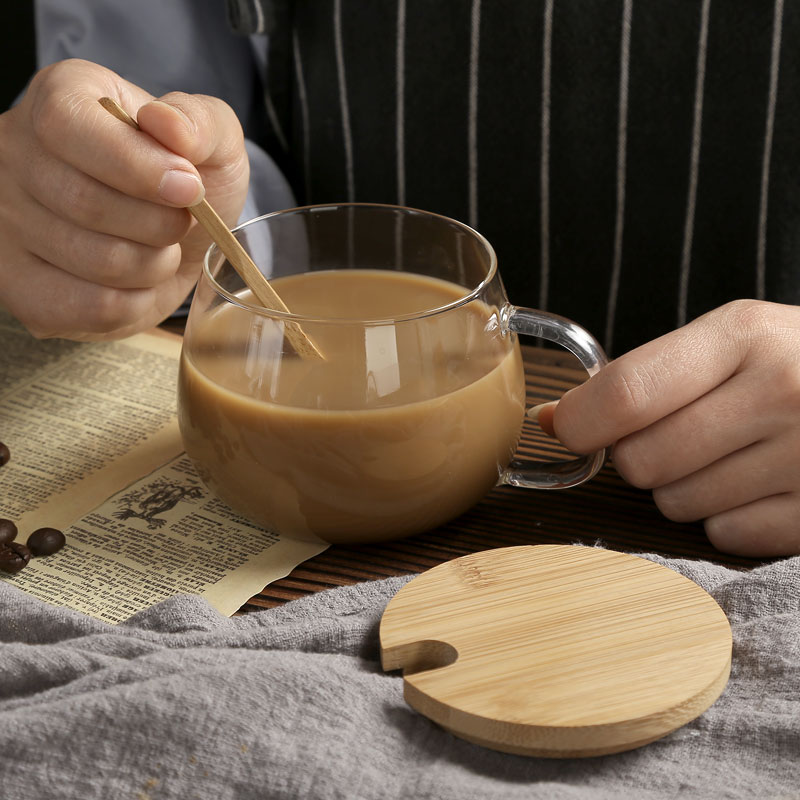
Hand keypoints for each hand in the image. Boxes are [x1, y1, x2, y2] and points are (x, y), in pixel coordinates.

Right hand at [0, 58, 248, 339]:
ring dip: (153, 264)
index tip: (190, 187)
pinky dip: (135, 302)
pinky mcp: (20, 285)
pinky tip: (138, 281)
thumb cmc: (187, 182)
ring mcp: (7, 223)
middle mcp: (15, 154)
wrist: (177, 239)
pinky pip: (89, 307)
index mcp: (62, 98)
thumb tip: (167, 125)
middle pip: (85, 203)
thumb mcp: (214, 140)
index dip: (138, 167)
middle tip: (180, 224)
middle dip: (160, 225)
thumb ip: (202, 122)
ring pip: (94, 261)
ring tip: (159, 249)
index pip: (69, 127)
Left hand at [547, 300, 799, 556]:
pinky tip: (764, 485)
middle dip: (642, 455)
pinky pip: (727, 537)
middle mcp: (784, 390)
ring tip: (733, 455)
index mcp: (746, 335)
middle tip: (683, 434)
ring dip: (686, 488)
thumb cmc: (796, 364)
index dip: (582, 422)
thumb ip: (642, 378)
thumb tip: (556, 419)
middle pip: (641, 460)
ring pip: (676, 505)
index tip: (571, 429)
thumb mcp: (731, 342)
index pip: (627, 393)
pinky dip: (731, 519)